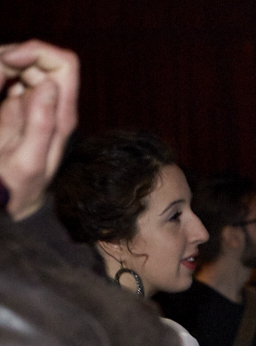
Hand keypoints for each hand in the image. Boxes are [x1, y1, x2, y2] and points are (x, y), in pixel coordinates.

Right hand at [0, 40, 78, 219]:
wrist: (8, 201)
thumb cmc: (16, 187)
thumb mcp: (28, 161)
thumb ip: (40, 124)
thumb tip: (49, 85)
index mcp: (61, 114)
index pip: (64, 63)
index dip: (37, 52)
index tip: (9, 60)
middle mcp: (51, 104)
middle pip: (39, 58)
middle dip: (9, 58)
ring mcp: (33, 102)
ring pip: (21, 64)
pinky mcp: (16, 105)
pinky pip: (8, 76)